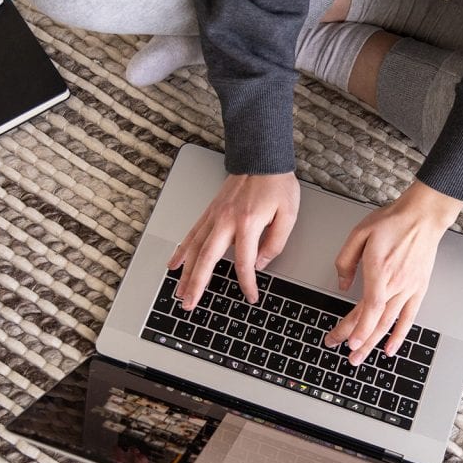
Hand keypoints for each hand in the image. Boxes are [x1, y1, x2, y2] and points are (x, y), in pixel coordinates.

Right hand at [169, 173, 299, 309]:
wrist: (262, 159)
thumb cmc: (277, 184)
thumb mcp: (288, 215)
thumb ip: (275, 243)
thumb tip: (260, 264)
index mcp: (247, 223)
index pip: (244, 263)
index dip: (247, 283)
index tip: (251, 296)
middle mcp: (226, 221)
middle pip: (207, 259)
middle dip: (198, 285)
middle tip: (190, 304)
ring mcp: (214, 216)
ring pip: (194, 249)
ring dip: (186, 273)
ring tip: (180, 292)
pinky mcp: (210, 212)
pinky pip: (191, 234)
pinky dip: (181, 251)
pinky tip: (174, 264)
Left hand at [325, 181, 462, 364]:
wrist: (423, 217)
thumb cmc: (393, 222)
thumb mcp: (359, 233)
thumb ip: (346, 260)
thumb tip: (342, 284)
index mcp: (380, 270)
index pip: (369, 308)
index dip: (358, 328)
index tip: (346, 341)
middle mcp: (396, 283)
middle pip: (376, 320)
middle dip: (359, 340)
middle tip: (346, 354)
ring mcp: (409, 288)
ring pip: (390, 323)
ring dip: (374, 343)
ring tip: (361, 357)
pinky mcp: (418, 289)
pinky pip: (409, 317)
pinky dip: (399, 335)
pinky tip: (390, 349)